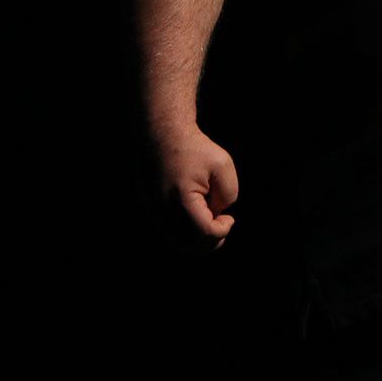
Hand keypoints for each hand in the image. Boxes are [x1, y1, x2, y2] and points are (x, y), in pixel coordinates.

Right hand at [151, 123, 238, 251]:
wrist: (163, 135)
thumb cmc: (195, 148)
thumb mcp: (223, 165)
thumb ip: (227, 194)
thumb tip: (218, 214)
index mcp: (180, 200)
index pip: (205, 234)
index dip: (222, 230)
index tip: (229, 217)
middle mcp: (163, 211)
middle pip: (190, 245)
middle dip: (211, 240)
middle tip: (223, 223)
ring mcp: (154, 212)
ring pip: (179, 241)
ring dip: (199, 237)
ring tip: (212, 218)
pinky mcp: (152, 209)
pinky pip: (171, 231)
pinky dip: (188, 231)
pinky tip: (199, 215)